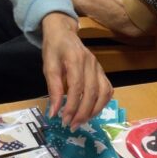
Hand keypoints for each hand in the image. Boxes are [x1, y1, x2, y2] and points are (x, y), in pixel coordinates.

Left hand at [41, 12, 112, 128]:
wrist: (63, 32)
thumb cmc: (54, 48)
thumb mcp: (48, 66)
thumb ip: (53, 89)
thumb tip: (54, 112)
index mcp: (76, 59)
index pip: (77, 87)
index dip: (72, 106)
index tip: (63, 120)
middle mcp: (91, 63)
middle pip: (92, 92)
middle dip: (82, 113)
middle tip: (72, 125)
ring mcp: (99, 67)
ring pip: (103, 93)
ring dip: (94, 111)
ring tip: (81, 121)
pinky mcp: (102, 71)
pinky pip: (108, 89)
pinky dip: (102, 103)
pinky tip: (92, 111)